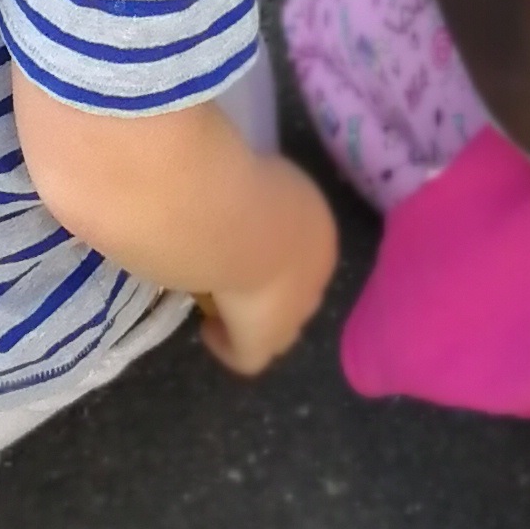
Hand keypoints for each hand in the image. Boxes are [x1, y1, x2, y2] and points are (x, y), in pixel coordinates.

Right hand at [197, 159, 339, 376]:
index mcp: (320, 233)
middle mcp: (315, 275)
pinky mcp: (262, 340)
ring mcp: (292, 312)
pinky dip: (229, 347)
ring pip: (281, 327)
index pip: (306, 253)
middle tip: (238, 279)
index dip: (278, 253)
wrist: (239, 224)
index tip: (247, 246)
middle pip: (300, 292)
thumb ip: (260, 187)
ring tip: (221, 306)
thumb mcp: (261, 171)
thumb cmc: (250, 186)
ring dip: (254, 319)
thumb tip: (239, 188)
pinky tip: (208, 332)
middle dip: (274, 291)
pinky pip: (249, 356)